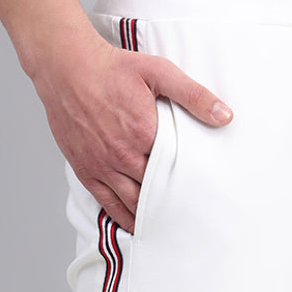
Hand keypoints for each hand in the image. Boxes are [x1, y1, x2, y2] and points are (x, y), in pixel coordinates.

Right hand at [30, 20, 232, 233]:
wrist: (66, 66)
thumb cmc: (112, 67)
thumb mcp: (159, 72)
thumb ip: (194, 95)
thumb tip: (225, 115)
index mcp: (145, 133)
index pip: (176, 169)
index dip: (190, 181)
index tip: (204, 192)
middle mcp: (123, 155)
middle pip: (156, 191)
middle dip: (173, 203)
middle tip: (192, 216)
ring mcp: (102, 166)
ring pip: (133, 203)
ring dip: (151, 216)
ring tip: (170, 225)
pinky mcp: (86, 170)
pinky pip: (107, 204)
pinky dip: (124, 218)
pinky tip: (137, 225)